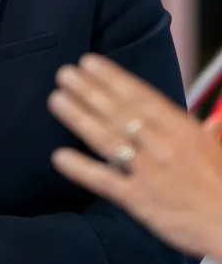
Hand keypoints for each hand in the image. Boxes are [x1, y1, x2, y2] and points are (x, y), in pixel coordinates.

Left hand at [47, 53, 221, 259]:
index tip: (88, 62)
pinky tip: (59, 157)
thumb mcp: (208, 146)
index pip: (139, 95)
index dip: (112, 77)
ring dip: (79, 118)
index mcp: (180, 128)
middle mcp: (161, 144)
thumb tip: (173, 115)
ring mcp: (149, 171)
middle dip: (88, 90)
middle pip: (118, 112)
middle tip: (63, 73)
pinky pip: (106, 181)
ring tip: (56, 100)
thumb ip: (185, 129)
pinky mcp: (140, 200)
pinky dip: (82, 168)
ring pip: (107, 139)